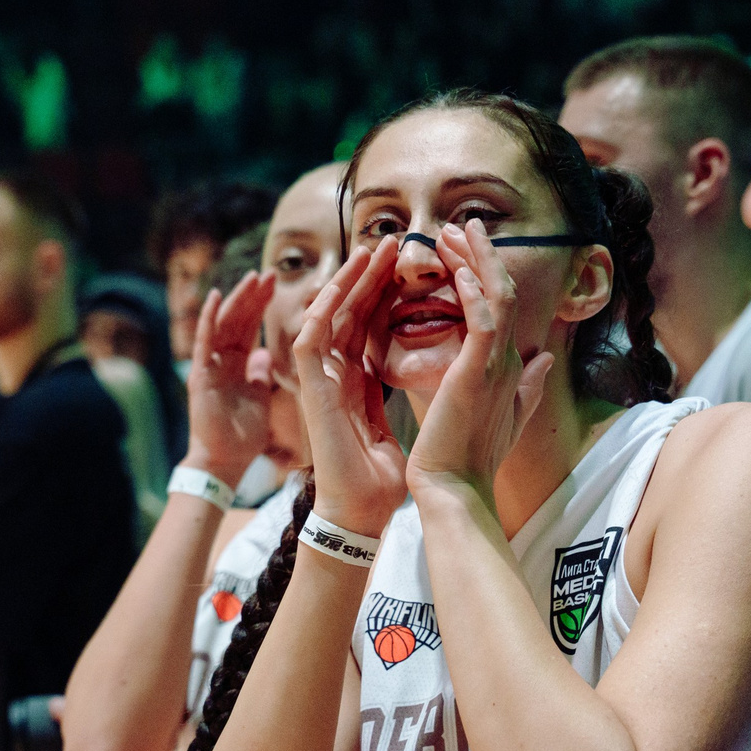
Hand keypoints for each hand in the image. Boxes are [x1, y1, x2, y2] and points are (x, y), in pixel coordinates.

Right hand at [183, 270, 277, 484]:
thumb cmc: (243, 436)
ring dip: (237, 300)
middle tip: (269, 273)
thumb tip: (266, 354)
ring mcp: (210, 366)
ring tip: (252, 278)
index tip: (276, 284)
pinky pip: (205, 342)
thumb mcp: (259, 398)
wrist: (225, 462)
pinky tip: (216, 296)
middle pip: (239, 321)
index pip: (250, 328)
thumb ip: (261, 375)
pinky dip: (209, 319)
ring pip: (224, 325)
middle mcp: (222, 361)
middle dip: (253, 297)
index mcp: (238, 366)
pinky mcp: (201, 375)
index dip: (261, 306)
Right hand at [290, 235, 411, 535]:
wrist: (362, 509)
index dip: (388, 291)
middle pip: (352, 310)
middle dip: (373, 274)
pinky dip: (325, 307)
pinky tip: (345, 281)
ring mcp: (320, 378)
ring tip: (376, 248)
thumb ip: (406, 385)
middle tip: (398, 241)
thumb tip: (441, 365)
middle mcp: (336, 373)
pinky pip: (311, 336)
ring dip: (351, 280)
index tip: (413, 263)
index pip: (370, 322)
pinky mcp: (310, 388)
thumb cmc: (382, 475)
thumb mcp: (399, 417)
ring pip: (331, 314)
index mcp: (357, 379)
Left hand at [405, 222, 552, 506]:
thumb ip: (527, 386)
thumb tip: (546, 359)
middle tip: (461, 224)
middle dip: (483, 255)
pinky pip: (483, 321)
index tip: (464, 249)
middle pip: (504, 292)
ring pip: (497, 297)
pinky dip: (473, 291)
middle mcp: (507, 361)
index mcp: (508, 367)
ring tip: (454, 230)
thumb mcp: (505, 416)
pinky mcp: (477, 373)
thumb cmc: (471, 458)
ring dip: (476, 260)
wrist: (455, 488)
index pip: (503, 308)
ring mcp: (496, 365)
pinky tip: (457, 268)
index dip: (487, 273)